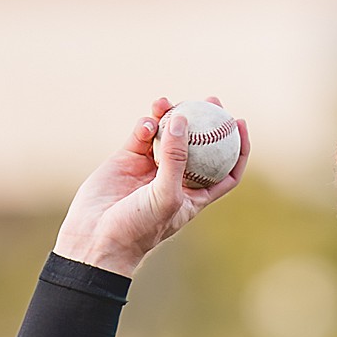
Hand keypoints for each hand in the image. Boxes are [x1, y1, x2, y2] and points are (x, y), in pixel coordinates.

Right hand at [53, 96, 249, 276]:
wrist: (98, 236)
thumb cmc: (139, 227)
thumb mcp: (166, 196)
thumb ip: (176, 159)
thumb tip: (182, 119)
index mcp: (195, 195)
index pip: (225, 170)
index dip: (236, 147)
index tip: (239, 122)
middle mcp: (176, 179)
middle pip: (199, 145)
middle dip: (206, 121)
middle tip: (211, 100)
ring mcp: (151, 168)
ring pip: (168, 134)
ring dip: (171, 115)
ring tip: (167, 102)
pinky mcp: (128, 158)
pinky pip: (142, 134)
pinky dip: (146, 124)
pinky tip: (147, 122)